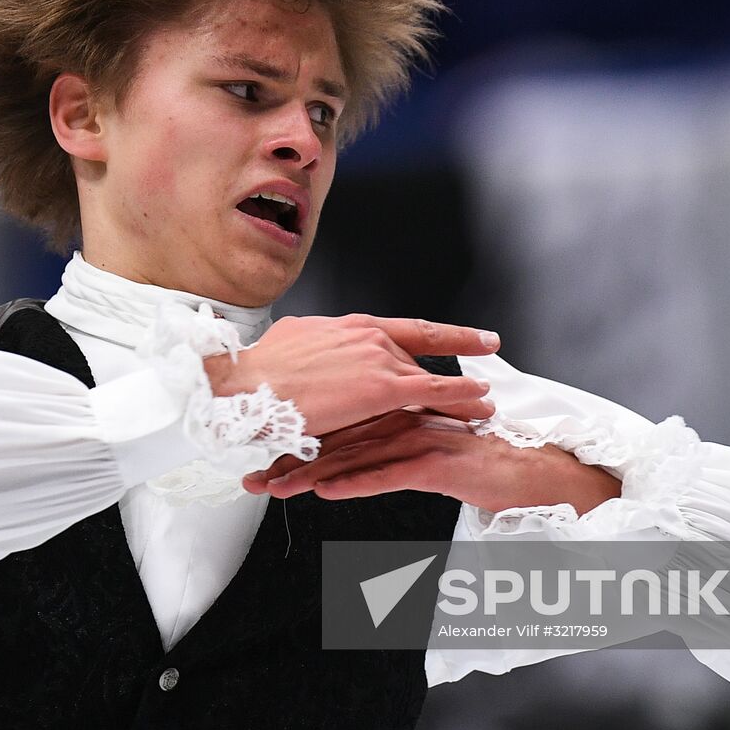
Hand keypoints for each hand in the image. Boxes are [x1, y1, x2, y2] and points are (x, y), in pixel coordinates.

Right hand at [202, 314, 499, 438]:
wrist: (243, 384)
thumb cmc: (255, 374)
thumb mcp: (291, 347)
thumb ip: (313, 349)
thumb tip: (308, 352)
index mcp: (346, 326)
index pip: (405, 329)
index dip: (443, 333)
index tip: (473, 336)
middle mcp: (367, 335)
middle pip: (415, 358)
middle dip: (446, 369)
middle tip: (478, 377)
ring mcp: (377, 358)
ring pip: (429, 374)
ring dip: (461, 389)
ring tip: (485, 403)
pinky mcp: (381, 387)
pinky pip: (433, 390)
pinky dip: (462, 395)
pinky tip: (481, 402)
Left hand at [242, 410, 622, 514]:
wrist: (525, 473)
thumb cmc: (474, 465)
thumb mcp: (419, 454)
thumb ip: (383, 451)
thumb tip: (342, 464)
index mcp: (394, 411)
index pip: (335, 426)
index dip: (295, 443)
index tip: (258, 457)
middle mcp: (400, 419)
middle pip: (333, 440)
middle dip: (289, 461)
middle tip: (251, 479)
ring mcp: (416, 438)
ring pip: (352, 457)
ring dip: (310, 476)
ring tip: (275, 490)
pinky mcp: (433, 462)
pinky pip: (387, 474)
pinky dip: (355, 482)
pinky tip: (327, 492)